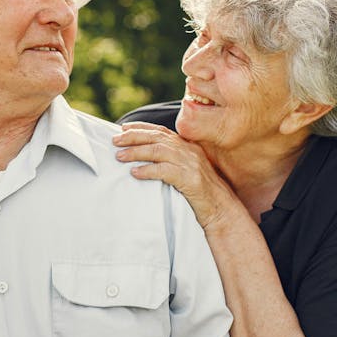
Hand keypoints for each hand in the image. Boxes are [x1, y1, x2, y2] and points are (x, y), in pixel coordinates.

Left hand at [113, 121, 229, 229]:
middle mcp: (189, 151)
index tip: (123, 128)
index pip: (161, 131)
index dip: (141, 127)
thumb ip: (172, 161)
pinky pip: (164, 171)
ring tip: (120, 156)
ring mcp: (191, 164)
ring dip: (136, 152)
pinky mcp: (190, 179)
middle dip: (133, 137)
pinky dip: (148, 171)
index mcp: (188, 146)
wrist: (222, 209)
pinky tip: (135, 173)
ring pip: (158, 151)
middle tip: (115, 140)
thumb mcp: (187, 171)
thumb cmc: (201, 193)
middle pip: (157, 138)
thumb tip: (146, 158)